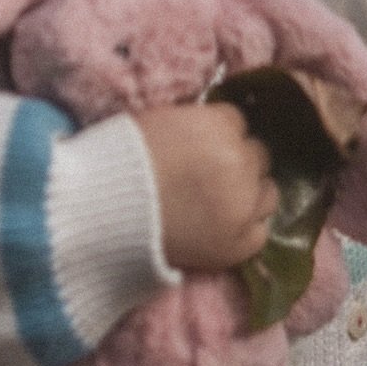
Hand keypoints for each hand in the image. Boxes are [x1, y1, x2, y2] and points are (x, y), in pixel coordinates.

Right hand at [133, 100, 278, 272]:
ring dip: (248, 193)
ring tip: (217, 202)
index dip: (217, 134)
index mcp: (219, 126)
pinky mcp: (240, 244)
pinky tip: (221, 224)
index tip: (199, 146)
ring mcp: (244, 206)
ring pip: (268, 192)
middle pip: (257, 155)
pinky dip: (244, 226)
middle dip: (235, 161)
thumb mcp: (161, 121)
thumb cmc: (121, 160)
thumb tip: (216, 127)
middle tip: (207, 174)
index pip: (237, 122)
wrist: (99, 213)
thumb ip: (197, 123)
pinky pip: (261, 230)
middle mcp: (240, 162)